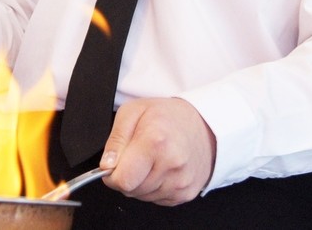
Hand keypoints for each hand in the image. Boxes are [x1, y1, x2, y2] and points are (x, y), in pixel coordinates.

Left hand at [99, 98, 216, 205]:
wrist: (205, 126)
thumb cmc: (168, 117)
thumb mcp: (133, 112)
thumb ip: (115, 140)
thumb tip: (106, 166)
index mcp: (156, 142)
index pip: (122, 180)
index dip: (111, 174)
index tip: (115, 163)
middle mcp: (172, 165)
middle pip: (130, 190)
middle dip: (126, 176)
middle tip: (137, 156)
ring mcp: (181, 182)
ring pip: (142, 196)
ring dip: (140, 182)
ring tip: (152, 160)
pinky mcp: (186, 193)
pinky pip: (157, 200)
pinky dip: (154, 187)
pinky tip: (162, 169)